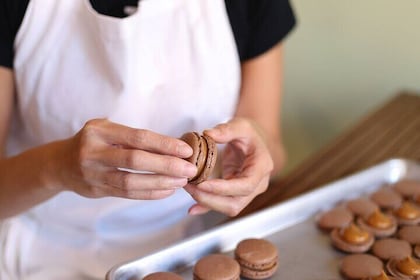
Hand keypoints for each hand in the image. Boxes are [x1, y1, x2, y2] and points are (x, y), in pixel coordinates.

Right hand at [53, 119, 196, 199]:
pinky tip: (167, 191)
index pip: (137, 137)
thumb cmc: (93, 142)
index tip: (186, 150)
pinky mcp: (96, 191)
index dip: (164, 144)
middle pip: (135, 160)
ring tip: (181, 182)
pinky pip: (127, 194)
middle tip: (189, 169)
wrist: (60, 164)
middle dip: (166, 165)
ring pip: (131, 181)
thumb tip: (172, 147)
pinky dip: (149, 193)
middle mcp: (93, 152)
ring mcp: (93, 174)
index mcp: (99, 131)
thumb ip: (132, 137)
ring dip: (160, 182)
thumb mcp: (106, 130)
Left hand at [184, 118, 273, 215]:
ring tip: (188, 188)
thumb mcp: (241, 125)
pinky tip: (192, 208)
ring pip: (229, 207)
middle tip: (190, 186)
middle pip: (236, 203)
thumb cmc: (249, 133)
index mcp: (262, 167)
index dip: (223, 188)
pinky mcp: (236, 194)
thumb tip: (207, 134)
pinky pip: (222, 204)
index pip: (245, 185)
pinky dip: (207, 207)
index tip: (202, 184)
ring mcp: (248, 192)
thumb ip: (226, 130)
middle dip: (211, 199)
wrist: (255, 142)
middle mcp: (258, 184)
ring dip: (207, 202)